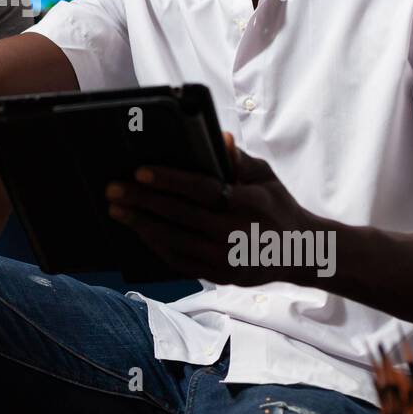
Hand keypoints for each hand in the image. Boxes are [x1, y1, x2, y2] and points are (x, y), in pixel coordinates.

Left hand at [105, 133, 315, 285]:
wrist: (299, 251)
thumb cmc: (276, 205)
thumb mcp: (266, 177)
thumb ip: (240, 159)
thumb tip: (219, 138)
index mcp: (249, 203)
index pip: (203, 189)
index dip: (170, 180)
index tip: (140, 171)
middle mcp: (237, 233)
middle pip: (181, 216)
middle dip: (143, 201)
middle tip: (113, 190)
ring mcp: (228, 258)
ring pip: (176, 241)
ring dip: (142, 225)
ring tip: (117, 210)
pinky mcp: (221, 275)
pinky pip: (181, 261)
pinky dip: (157, 246)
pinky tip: (139, 231)